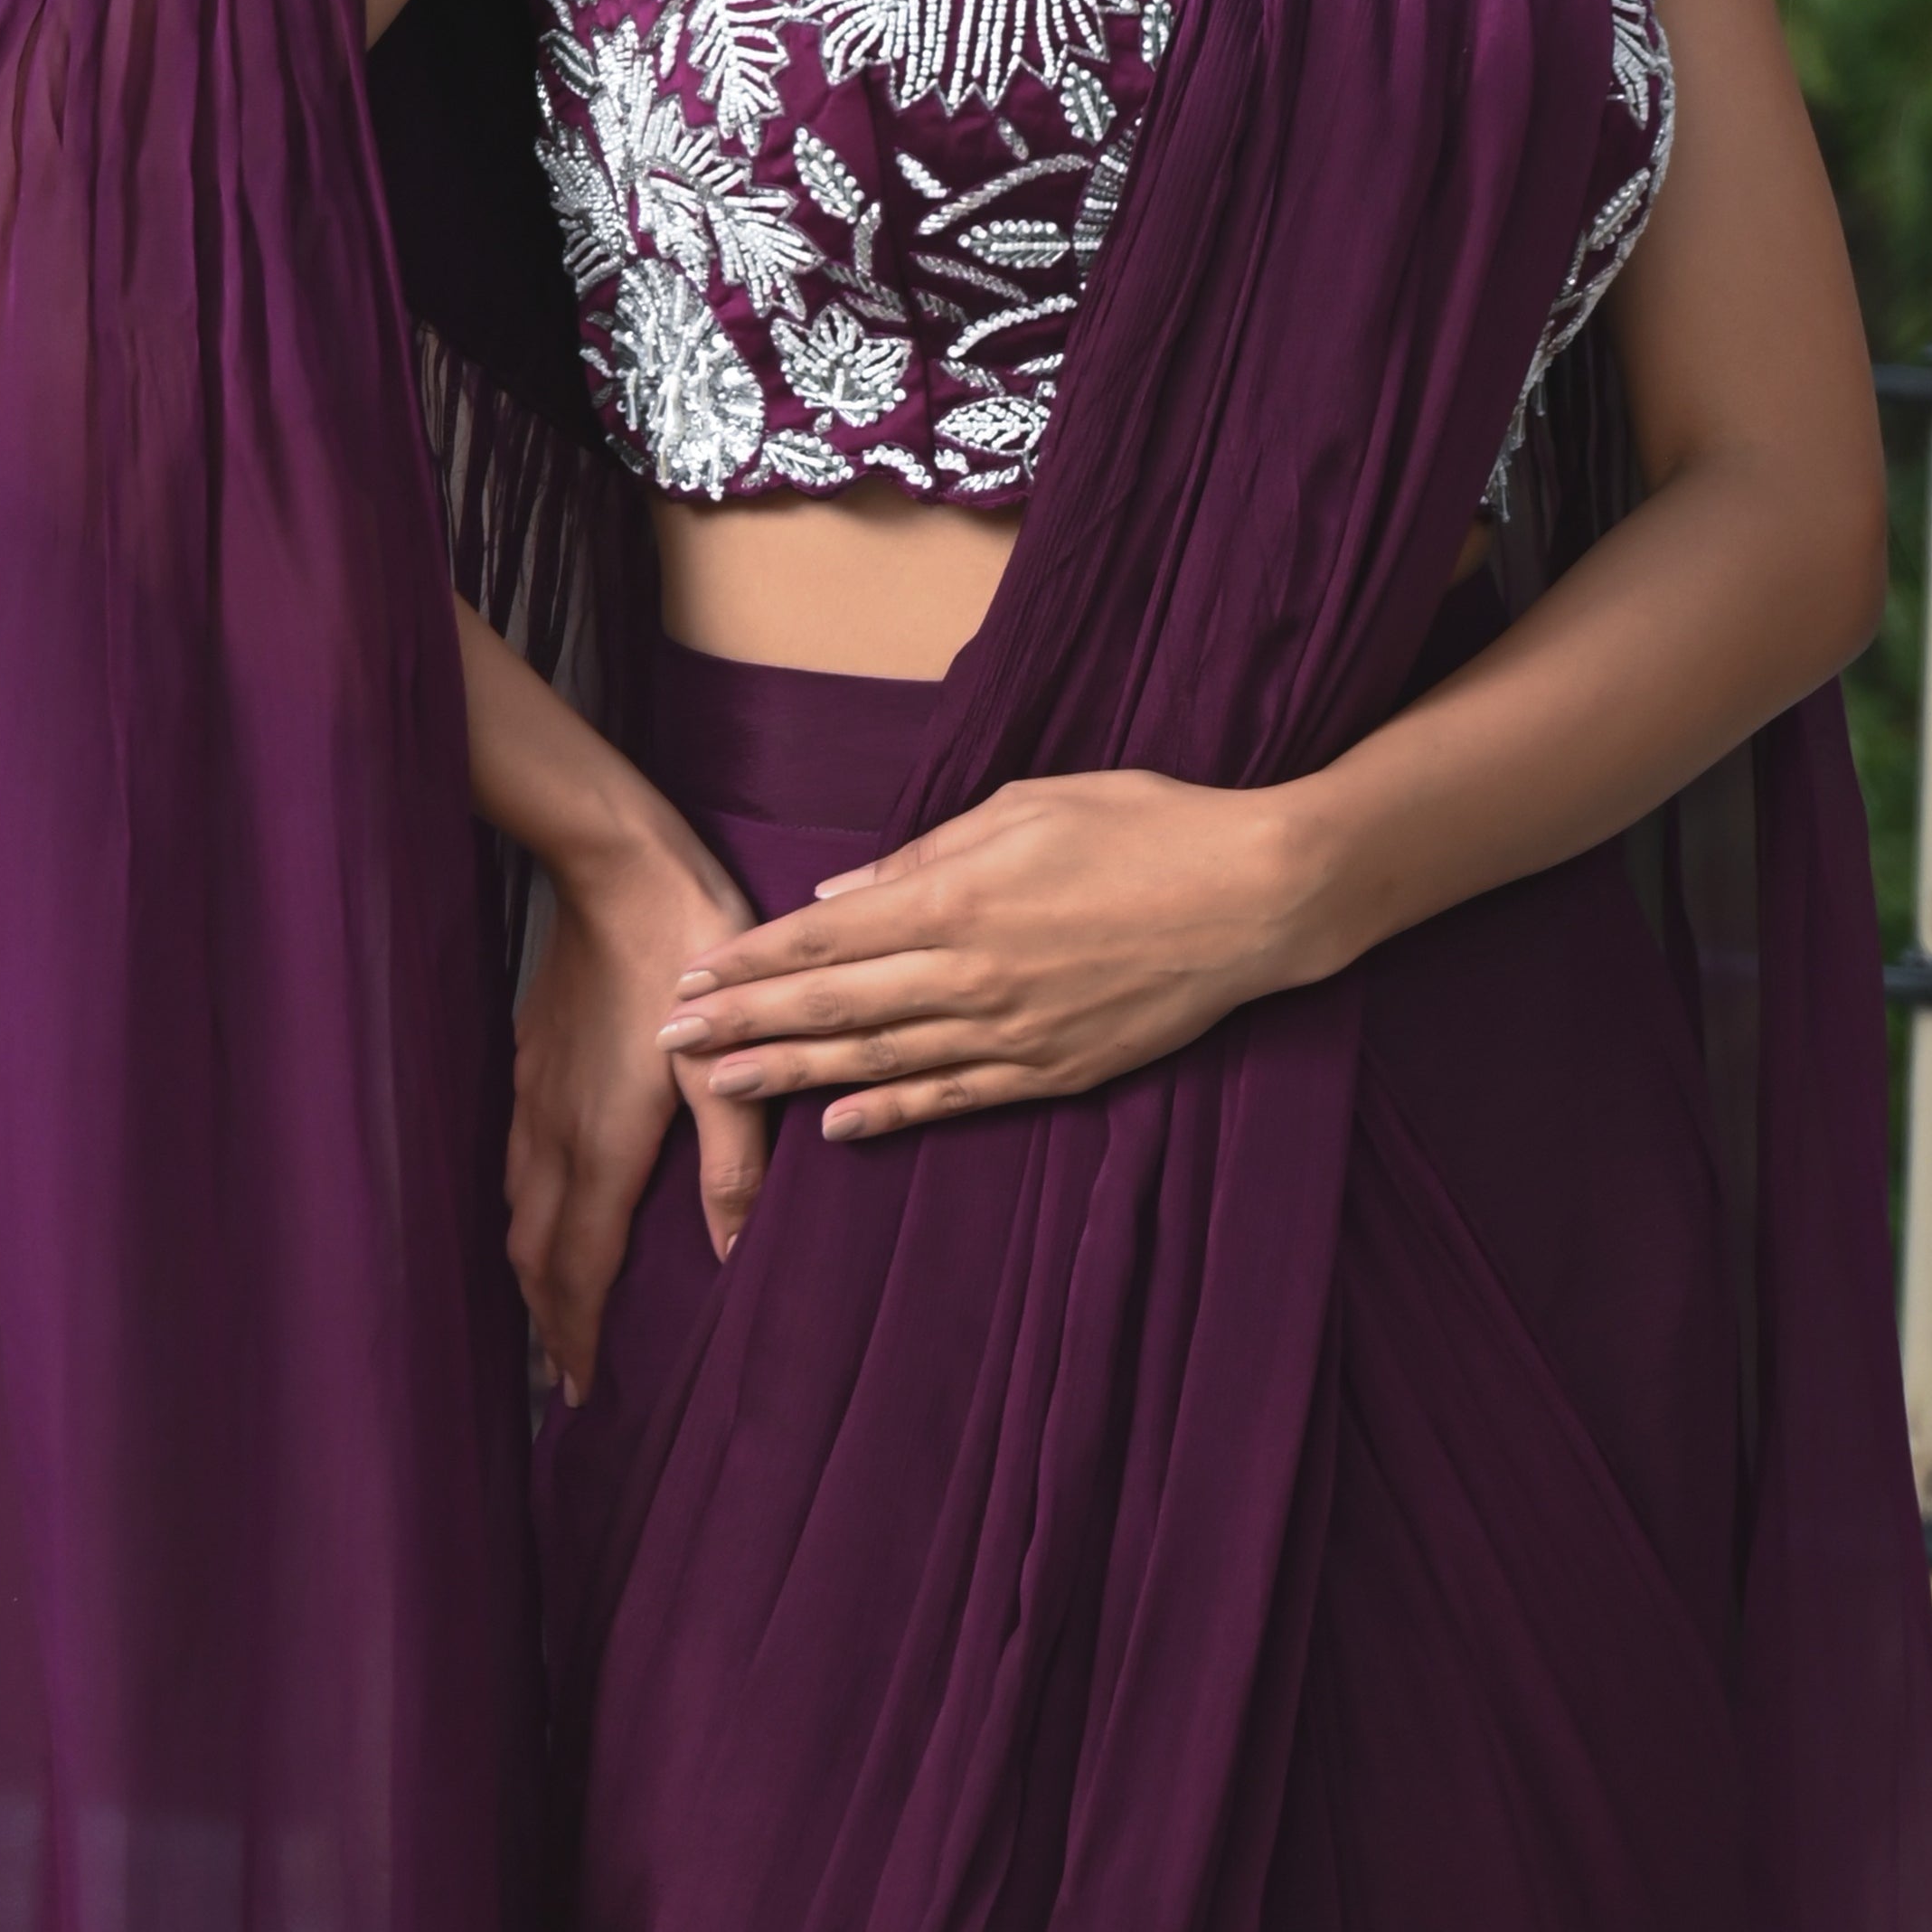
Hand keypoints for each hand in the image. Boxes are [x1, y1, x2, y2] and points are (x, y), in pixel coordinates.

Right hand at [507, 822, 762, 1400]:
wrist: (613, 867)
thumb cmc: (689, 955)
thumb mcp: (731, 1064)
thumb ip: (734, 1165)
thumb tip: (732, 1256)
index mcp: (601, 1143)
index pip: (580, 1266)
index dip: (578, 1334)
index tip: (581, 1392)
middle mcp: (554, 1132)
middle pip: (535, 1252)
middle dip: (547, 1319)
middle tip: (561, 1376)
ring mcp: (533, 1094)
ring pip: (517, 1209)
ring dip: (530, 1269)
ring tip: (549, 1310)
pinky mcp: (530, 1059)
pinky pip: (514, 1162)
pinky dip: (525, 1213)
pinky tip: (541, 1210)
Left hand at [655, 767, 1327, 1140]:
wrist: (1258, 896)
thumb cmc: (1148, 825)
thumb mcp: (1030, 804)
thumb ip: (926, 852)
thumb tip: (839, 897)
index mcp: (959, 895)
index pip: (825, 938)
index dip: (750, 962)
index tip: (691, 978)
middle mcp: (972, 972)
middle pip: (832, 1005)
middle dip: (744, 1023)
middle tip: (673, 1042)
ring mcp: (1013, 1030)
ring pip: (879, 1061)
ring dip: (794, 1074)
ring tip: (725, 1087)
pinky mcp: (1054, 1069)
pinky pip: (954, 1098)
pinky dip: (890, 1114)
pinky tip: (836, 1127)